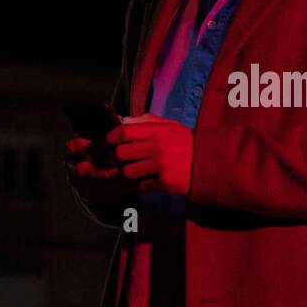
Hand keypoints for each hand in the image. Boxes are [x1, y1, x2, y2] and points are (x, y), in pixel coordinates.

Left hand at [66, 115, 193, 196]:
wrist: (210, 161)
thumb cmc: (187, 142)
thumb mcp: (168, 125)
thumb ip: (145, 122)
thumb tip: (122, 121)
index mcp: (156, 130)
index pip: (122, 132)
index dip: (105, 139)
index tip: (96, 145)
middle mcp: (156, 146)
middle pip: (120, 153)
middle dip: (106, 159)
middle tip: (99, 162)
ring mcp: (160, 165)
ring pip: (127, 172)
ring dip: (117, 174)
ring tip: (111, 174)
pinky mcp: (164, 182)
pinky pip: (141, 185)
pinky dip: (135, 185)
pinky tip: (134, 183)